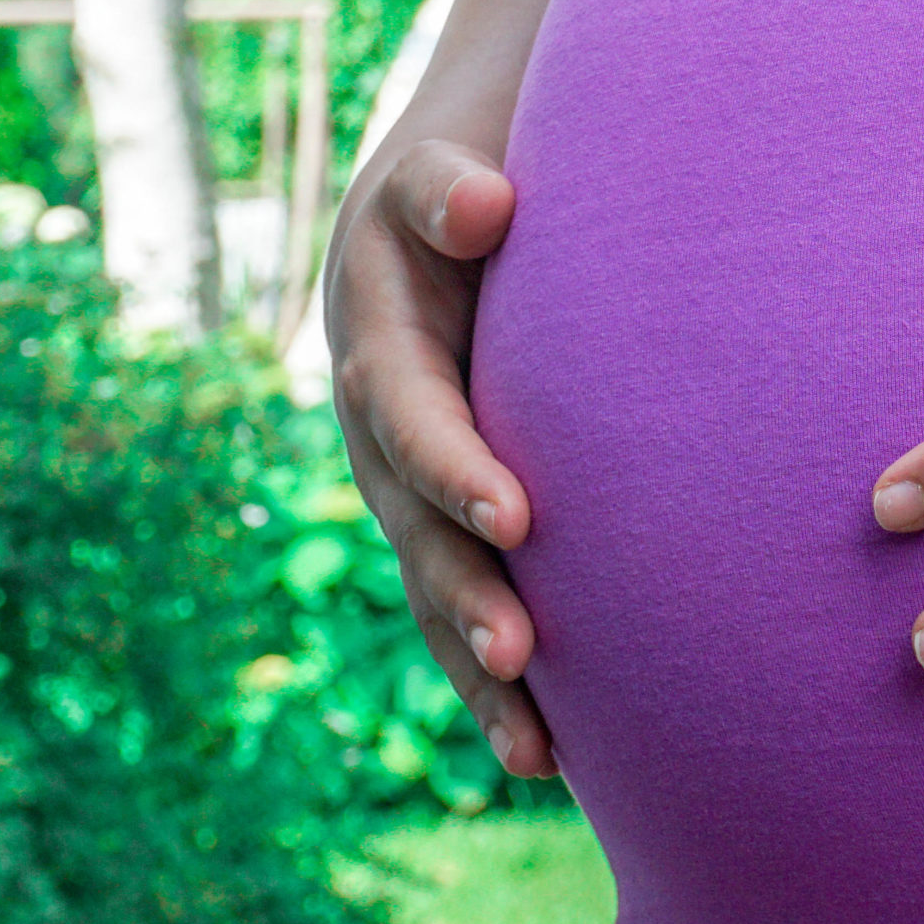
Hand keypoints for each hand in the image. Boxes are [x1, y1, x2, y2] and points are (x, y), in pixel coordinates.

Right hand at [325, 136, 556, 777]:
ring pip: (436, 587)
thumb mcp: (440, 165)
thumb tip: (483, 207)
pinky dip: (496, 682)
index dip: (454, 467)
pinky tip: (545, 758)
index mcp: (377, 345)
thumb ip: (446, 186)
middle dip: (463, 592)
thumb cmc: (464, 179)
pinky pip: (462, 605)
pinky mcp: (445, 520)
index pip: (411, 415)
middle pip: (415, 526)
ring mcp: (408, 485)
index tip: (515, 516)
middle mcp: (380, 431)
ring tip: (535, 746)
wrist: (450, 200)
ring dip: (476, 665)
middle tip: (520, 652)